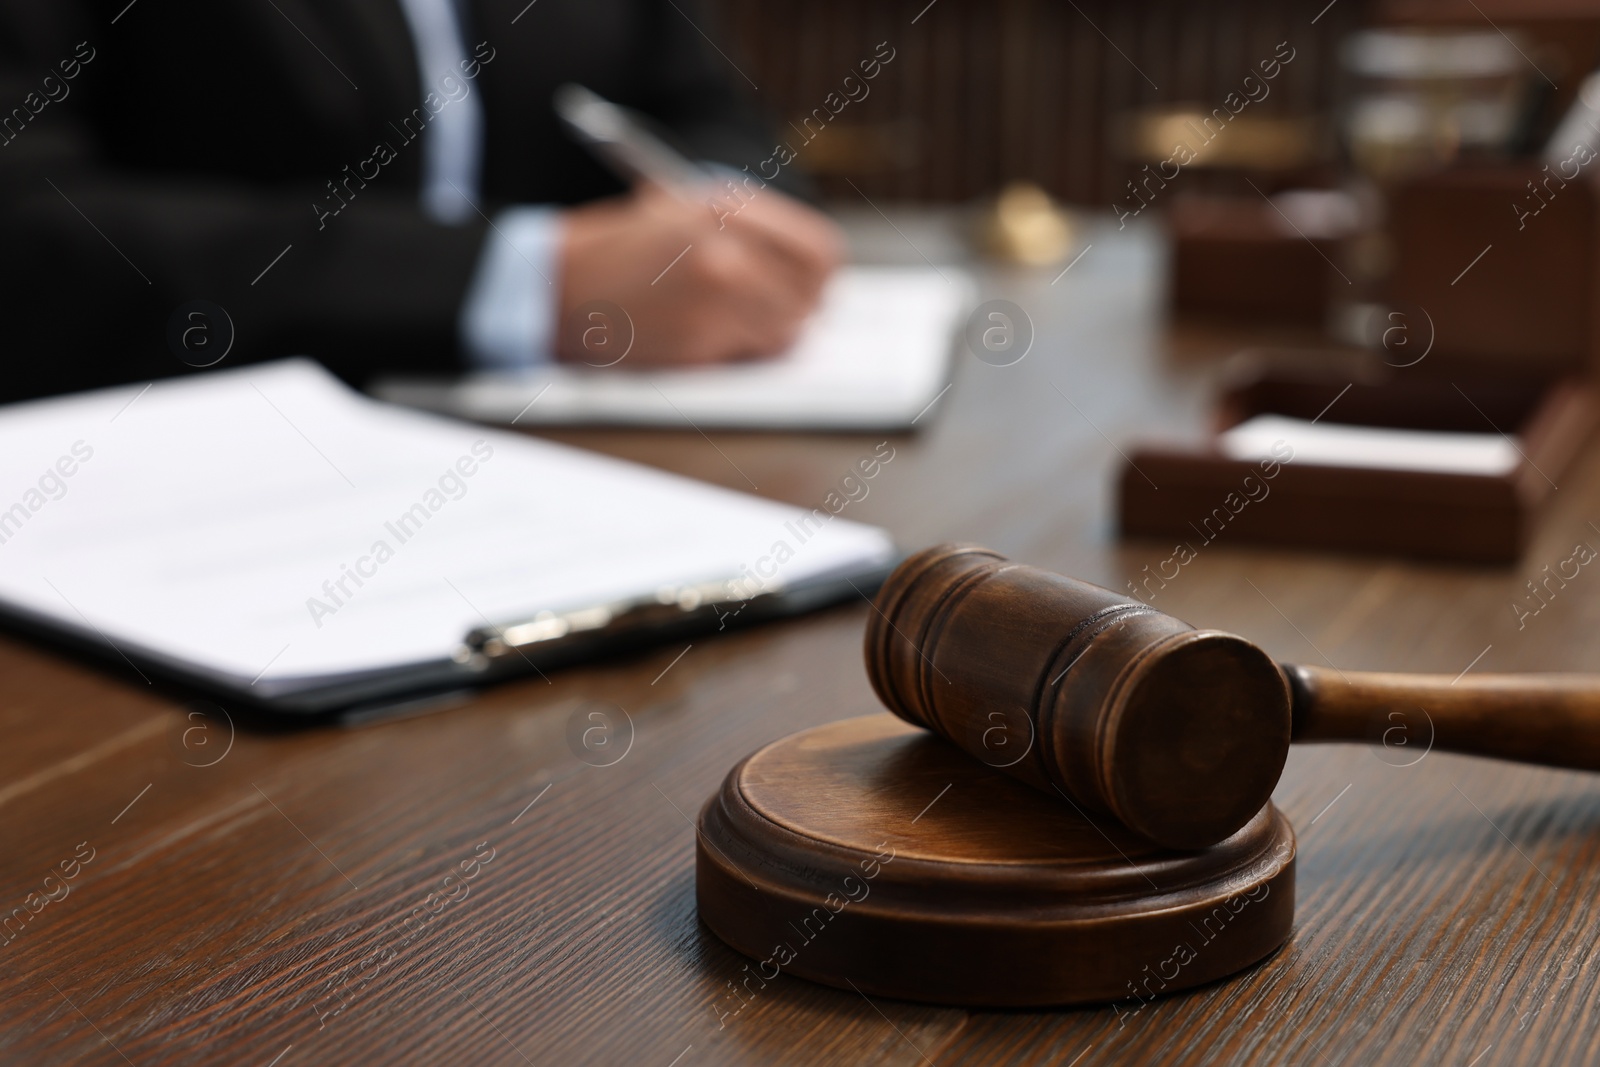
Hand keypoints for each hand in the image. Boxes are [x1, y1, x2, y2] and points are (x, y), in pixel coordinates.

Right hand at [554, 182, 843, 366]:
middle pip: (808, 297)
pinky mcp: (698, 344)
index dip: (816, 272)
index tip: (809, 281)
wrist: (559, 287)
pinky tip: (700, 332)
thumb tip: (800, 267)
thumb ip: (743, 229)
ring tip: (730, 319)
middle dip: (796, 307)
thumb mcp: (682, 210)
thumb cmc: (619, 248)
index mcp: (726, 210)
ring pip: (781, 332)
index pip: (818, 251)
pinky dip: (732, 349)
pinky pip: (744, 354)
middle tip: (781, 309)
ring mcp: (715, 301)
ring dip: (766, 332)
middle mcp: (728, 252)